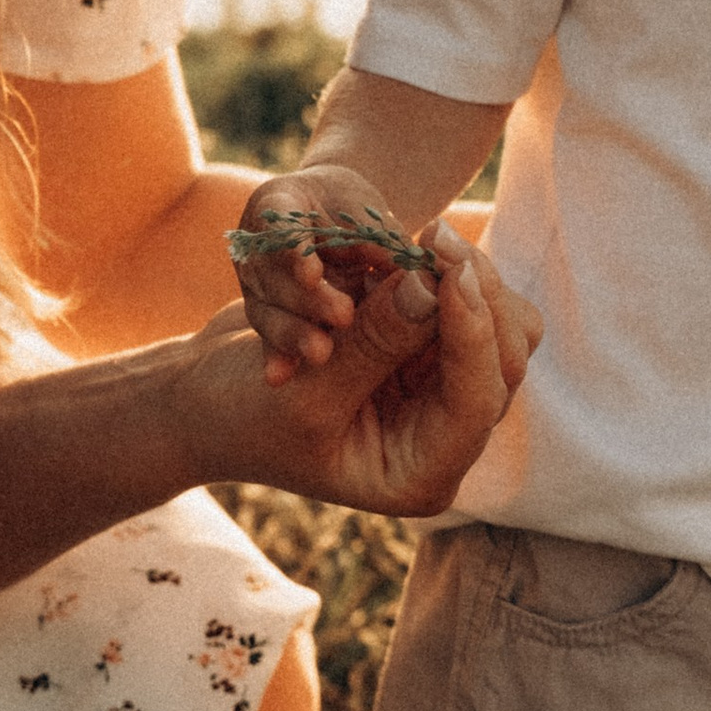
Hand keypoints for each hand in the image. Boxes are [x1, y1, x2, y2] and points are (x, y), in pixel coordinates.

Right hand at [191, 224, 536, 514]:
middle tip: (439, 235)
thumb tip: (431, 284)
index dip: (472, 331)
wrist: (208, 406)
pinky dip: (447, 279)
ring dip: (469, 282)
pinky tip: (418, 247)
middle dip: (478, 296)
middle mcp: (443, 441)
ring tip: (430, 236)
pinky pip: (465, 313)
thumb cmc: (244, 416)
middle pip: (501, 363)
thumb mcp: (306, 387)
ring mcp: (439, 399)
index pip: (475, 400)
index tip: (449, 269)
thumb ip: (373, 340)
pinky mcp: (425, 361)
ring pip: (497, 333)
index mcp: (420, 474)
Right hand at [231, 160, 416, 371]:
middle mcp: (257, 249)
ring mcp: (258, 287)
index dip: (292, 247)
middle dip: (308, 298)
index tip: (312, 273)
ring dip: (295, 332)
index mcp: (276, 207)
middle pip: (275, 273)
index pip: (276, 220)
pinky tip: (279, 377)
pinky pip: (273, 340)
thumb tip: (416, 268)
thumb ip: (384, 242)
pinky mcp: (271, 321)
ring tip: (320, 352)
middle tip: (342, 316)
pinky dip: (279, 357)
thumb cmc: (353, 212)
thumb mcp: (370, 217)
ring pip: (271, 310)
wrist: (327, 221)